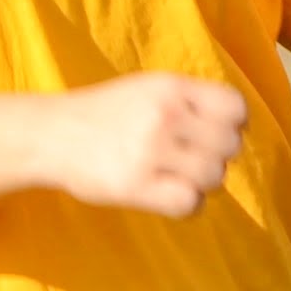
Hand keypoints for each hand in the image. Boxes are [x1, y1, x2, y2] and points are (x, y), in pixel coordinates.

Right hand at [41, 71, 250, 215]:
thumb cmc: (108, 113)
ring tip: (177, 175)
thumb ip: (190, 101)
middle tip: (191, 159)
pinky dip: (187, 203)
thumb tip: (239, 126)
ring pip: (213, 176)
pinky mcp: (136, 185)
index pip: (236, 108)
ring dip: (201, 181)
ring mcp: (151, 151)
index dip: (234, 125)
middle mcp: (165, 116)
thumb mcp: (149, 88)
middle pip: (229, 146)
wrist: (52, 134)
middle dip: (217, 156)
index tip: (216, 133)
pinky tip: (169, 194)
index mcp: (171, 87)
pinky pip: (190, 203)